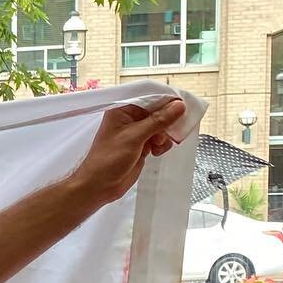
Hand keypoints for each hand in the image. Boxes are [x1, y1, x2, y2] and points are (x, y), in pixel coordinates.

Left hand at [70, 98, 184, 211]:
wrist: (100, 185)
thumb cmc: (108, 159)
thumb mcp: (135, 137)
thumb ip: (158, 121)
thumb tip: (179, 106)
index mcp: (123, 109)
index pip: (149, 96)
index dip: (166, 100)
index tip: (182, 106)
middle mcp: (130, 118)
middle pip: (159, 110)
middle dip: (167, 121)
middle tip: (170, 131)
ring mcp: (137, 132)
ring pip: (162, 125)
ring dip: (165, 135)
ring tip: (156, 145)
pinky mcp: (142, 144)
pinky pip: (160, 138)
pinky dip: (162, 144)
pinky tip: (155, 152)